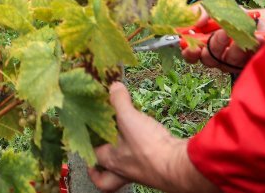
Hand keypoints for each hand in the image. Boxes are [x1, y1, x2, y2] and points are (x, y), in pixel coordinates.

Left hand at [89, 82, 217, 192]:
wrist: (177, 167)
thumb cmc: (147, 147)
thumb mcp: (129, 118)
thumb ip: (119, 101)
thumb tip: (113, 86)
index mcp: (110, 159)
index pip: (92, 156)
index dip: (88, 146)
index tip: (87, 136)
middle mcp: (122, 171)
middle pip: (105, 178)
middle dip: (99, 169)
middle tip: (100, 155)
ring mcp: (139, 173)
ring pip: (123, 172)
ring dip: (122, 160)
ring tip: (123, 145)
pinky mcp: (155, 171)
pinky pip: (143, 166)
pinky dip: (142, 156)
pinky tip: (146, 143)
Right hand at [181, 6, 264, 71]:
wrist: (264, 20)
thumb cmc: (236, 15)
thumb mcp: (218, 7)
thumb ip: (204, 11)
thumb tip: (197, 21)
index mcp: (205, 43)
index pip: (191, 54)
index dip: (189, 52)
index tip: (192, 46)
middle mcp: (218, 56)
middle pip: (208, 59)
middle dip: (215, 45)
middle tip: (224, 33)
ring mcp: (234, 62)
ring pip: (229, 61)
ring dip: (235, 47)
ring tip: (243, 34)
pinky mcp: (250, 64)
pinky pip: (250, 60)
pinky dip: (255, 46)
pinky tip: (259, 38)